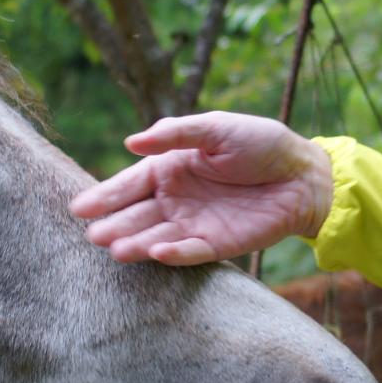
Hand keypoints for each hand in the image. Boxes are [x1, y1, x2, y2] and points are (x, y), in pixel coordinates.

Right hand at [69, 112, 333, 265]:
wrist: (303, 173)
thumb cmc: (260, 143)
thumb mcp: (216, 128)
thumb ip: (176, 134)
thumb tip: (131, 141)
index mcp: (171, 169)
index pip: (130, 184)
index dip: (106, 195)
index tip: (78, 207)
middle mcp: (177, 199)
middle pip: (138, 215)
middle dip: (115, 225)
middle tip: (92, 235)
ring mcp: (196, 224)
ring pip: (157, 237)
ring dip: (137, 244)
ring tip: (114, 249)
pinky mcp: (219, 244)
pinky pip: (191, 252)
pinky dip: (174, 254)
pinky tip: (156, 253)